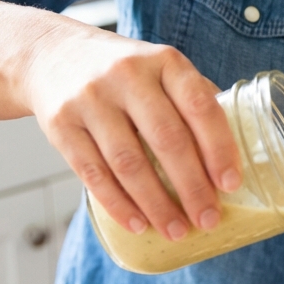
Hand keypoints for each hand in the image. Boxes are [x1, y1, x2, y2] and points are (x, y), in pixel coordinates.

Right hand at [22, 20, 240, 240]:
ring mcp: (91, 99)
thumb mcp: (160, 66)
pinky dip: (118, 204)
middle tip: (208, 219)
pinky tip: (138, 223)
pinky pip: (92, 173)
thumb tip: (233, 150)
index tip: (231, 184)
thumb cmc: (123, 70)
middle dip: (191, 186)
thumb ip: (193, 98)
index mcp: (164, 61)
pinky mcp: (61, 124)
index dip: (218, 148)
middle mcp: (127, 75)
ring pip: (128, 162)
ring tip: (176, 230)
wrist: (50, 54)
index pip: (200, 106)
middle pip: (166, 139)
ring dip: (156, 204)